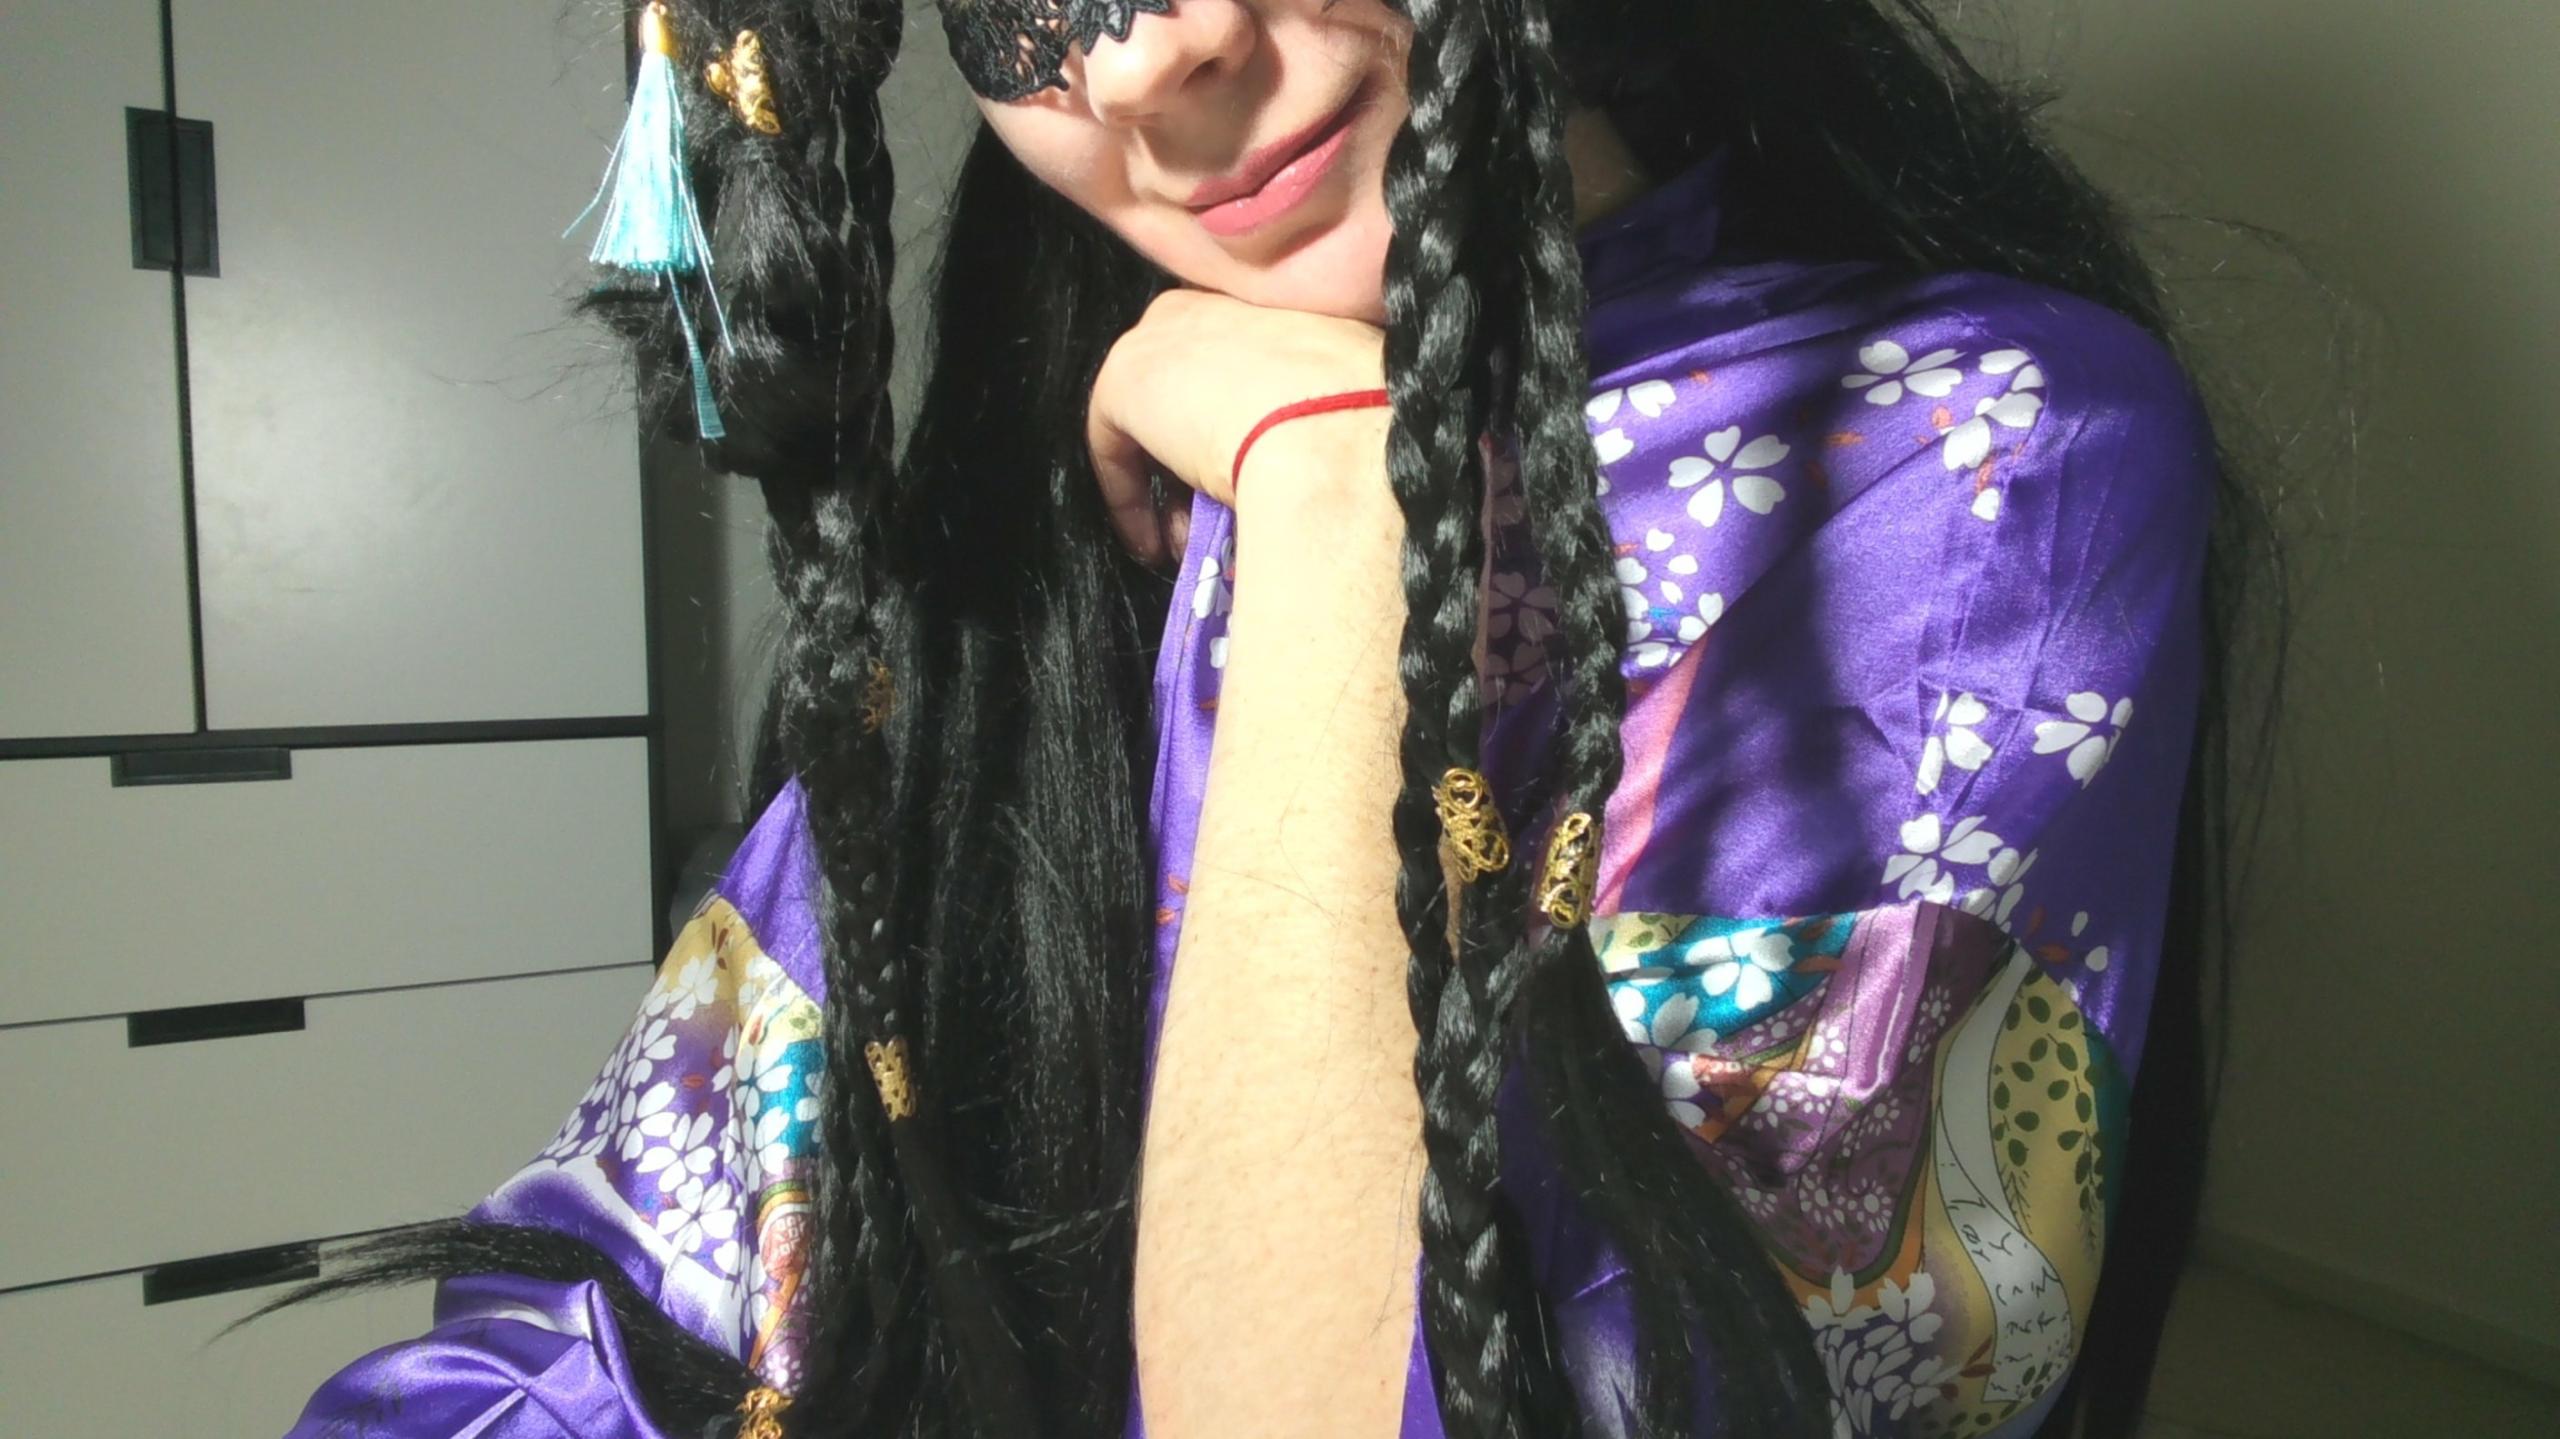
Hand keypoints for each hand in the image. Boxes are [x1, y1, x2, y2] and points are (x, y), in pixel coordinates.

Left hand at [1087, 288, 1386, 564]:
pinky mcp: (1122, 381)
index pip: (1234, 364)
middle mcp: (1204, 302)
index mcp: (1262, 297)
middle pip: (1184, 390)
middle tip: (1217, 508)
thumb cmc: (1365, 410)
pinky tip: (1157, 542)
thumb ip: (1323, 396)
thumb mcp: (1352, 383)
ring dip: (1170, 487)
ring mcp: (1158, 336)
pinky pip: (1115, 449)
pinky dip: (1130, 500)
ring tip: (1195, 539)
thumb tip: (1330, 440)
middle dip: (1193, 455)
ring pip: (1153, 421)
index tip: (1253, 472)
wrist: (1333, 429)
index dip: (1237, 422)